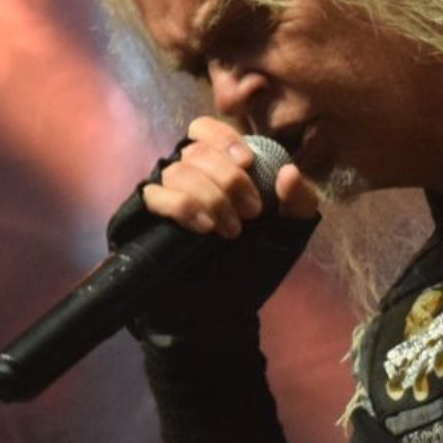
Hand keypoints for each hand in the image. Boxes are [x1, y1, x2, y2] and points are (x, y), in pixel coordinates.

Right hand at [110, 118, 321, 342]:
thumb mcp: (287, 234)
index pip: (205, 129)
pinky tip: (205, 227)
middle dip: (228, 179)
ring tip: (230, 230)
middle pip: (195, 149)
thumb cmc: (251, 268)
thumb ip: (299, 203)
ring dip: (211, 197)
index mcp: (216, 169)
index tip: (248, 163)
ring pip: (178, 170)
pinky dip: (184, 206)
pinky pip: (156, 195)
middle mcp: (186, 176)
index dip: (224, 138)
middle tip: (251, 213)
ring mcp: (163, 196)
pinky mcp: (143, 218)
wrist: (220, 313)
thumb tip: (288, 172)